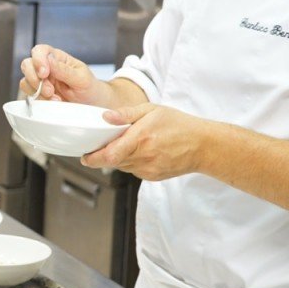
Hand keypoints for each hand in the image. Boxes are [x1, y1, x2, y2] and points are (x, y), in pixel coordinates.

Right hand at [20, 45, 102, 105]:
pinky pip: (29, 94)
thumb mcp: (81, 79)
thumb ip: (64, 70)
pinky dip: (38, 99)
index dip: (38, 60)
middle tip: (50, 90)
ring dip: (37, 91)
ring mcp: (41, 81)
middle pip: (27, 64)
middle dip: (35, 79)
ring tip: (55, 98)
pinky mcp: (39, 93)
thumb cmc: (89, 88)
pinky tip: (52, 102)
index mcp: (58, 58)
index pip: (40, 50)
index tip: (44, 73)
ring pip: (25, 80)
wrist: (91, 105)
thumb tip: (49, 59)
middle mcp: (46, 67)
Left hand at [81, 103, 205, 179]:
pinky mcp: (153, 177)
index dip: (93, 158)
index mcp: (141, 139)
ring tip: (128, 144)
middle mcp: (143, 157)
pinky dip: (131, 162)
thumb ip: (126, 114)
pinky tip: (141, 151)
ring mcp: (148, 169)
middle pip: (113, 161)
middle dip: (104, 155)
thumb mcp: (152, 110)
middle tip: (102, 145)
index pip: (109, 155)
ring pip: (122, 166)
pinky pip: (133, 170)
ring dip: (118, 157)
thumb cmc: (179, 124)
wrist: (203, 146)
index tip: (85, 156)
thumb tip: (105, 117)